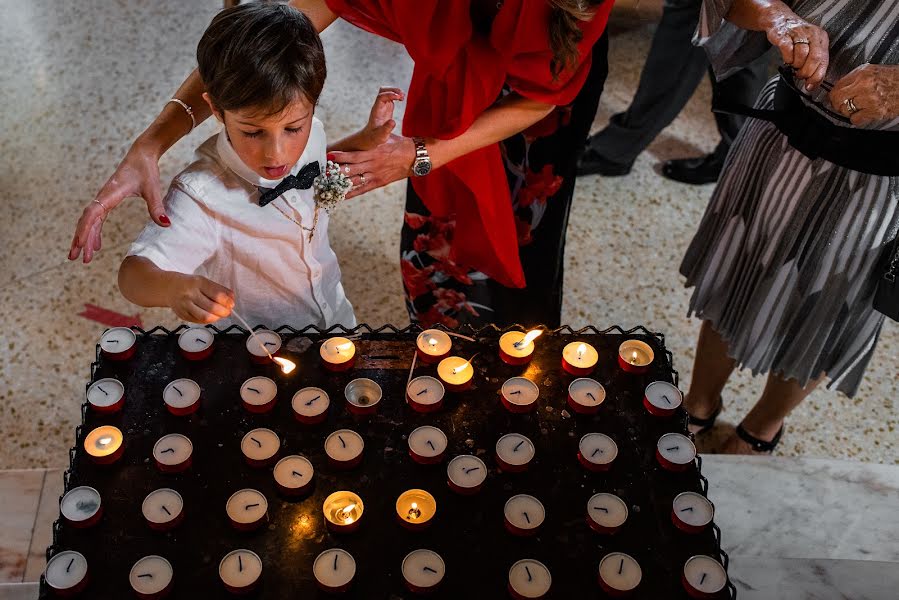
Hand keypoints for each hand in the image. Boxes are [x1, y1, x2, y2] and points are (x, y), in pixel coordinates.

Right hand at [69, 141, 169, 263]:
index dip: (86, 229)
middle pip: (87, 221)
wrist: (141, 155)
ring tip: (83, 257)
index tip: (80, 244)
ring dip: (85, 238)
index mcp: (110, 194)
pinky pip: (97, 219)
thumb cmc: (145, 169)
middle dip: (81, 239)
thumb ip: (157, 206)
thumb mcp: (153, 188)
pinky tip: (97, 245)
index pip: (93, 214)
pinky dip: (95, 232)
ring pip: (90, 221)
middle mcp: (103, 197)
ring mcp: (104, 199)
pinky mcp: (108, 200)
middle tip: (77, 258)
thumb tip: (165, 224)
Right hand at [167, 274, 233, 323]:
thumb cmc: (190, 284)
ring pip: (205, 316)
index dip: (227, 301)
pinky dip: (207, 320)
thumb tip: (232, 298)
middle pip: (211, 307)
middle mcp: (190, 294)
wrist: (168, 287)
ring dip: (216, 318)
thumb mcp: (204, 281)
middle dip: (224, 312)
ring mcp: (184, 305)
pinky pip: (198, 321)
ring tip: (220, 315)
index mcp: (197, 283)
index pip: (216, 294)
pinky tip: (210, 316)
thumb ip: (219, 289)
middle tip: (228, 312)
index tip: (232, 304)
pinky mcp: (182, 315)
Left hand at [329, 134, 416, 199]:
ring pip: (355, 180)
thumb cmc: (400, 145)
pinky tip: (342, 195)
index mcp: (374, 152)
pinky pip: (363, 189)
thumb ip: (376, 136)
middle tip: (324, 172)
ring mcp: (375, 175)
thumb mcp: (386, 137)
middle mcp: (373, 164)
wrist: (416, 157)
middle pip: (351, 169)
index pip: (354, 155)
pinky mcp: (378, 183)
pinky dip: (352, 193)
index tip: (329, 155)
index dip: (341, 156)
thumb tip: (371, 128)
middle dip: (337, 171)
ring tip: (328, 183)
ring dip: (341, 183)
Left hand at [362, 86, 404, 147]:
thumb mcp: (381, 136)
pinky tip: (401, 99)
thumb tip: (393, 121)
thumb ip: (386, 129)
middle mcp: (379, 106)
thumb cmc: (375, 138)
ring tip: (403, 97)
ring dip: (395, 91)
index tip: (399, 98)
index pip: (381, 97)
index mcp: (376, 111)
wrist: (370, 138)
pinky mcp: (387, 108)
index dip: (390, 95)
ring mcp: (382, 106)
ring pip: (387, 92)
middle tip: (402, 96)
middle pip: (383, 90)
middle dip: (392, 90)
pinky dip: (396, 95)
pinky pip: (390, 97)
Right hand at [766, 13, 829, 89]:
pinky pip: (788, 50)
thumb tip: (811, 86)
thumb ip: (813, 64)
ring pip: (802, 54)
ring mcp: (798, 33)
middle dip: (807, 71)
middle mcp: (813, 34)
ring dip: (797, 65)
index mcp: (822, 39)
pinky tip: (787, 60)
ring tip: (794, 66)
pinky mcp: (784, 35)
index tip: (810, 86)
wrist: (782, 21)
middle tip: (801, 75)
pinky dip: (788, 59)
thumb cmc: (797, 38)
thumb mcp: (810, 47)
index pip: (824, 60)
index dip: (817, 76)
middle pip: (815, 57)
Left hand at [829, 64, 898, 125]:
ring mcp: (869, 99)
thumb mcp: (874, 70)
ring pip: (845, 109)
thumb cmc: (896, 79)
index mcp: (863, 73)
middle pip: (837, 98)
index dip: (833, 92)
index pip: (838, 85)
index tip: (833, 96)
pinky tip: (863, 114)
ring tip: (855, 108)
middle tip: (840, 105)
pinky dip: (857, 119)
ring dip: (847, 111)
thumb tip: (841, 85)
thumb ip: (856, 77)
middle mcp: (865, 85)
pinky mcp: (875, 111)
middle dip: (836, 103)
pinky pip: (855, 119)